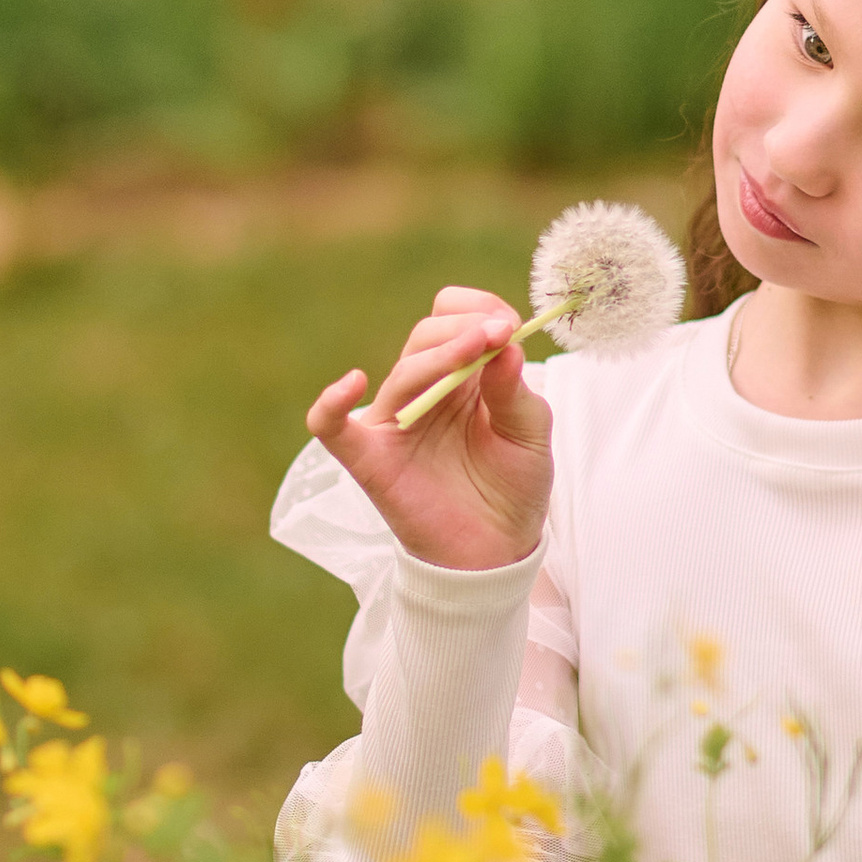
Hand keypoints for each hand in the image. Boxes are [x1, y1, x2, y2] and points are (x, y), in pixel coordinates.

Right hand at [304, 284, 552, 572]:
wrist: (498, 551)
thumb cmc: (513, 487)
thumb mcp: (530, 433)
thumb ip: (515, 390)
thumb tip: (505, 345)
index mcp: (461, 373)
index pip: (451, 316)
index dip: (478, 309)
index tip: (509, 323)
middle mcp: (423, 390)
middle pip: (425, 335)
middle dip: (463, 329)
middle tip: (498, 334)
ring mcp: (394, 421)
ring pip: (402, 372)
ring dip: (439, 355)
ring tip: (474, 350)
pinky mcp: (369, 458)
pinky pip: (331, 426)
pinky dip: (331, 404)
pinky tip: (352, 384)